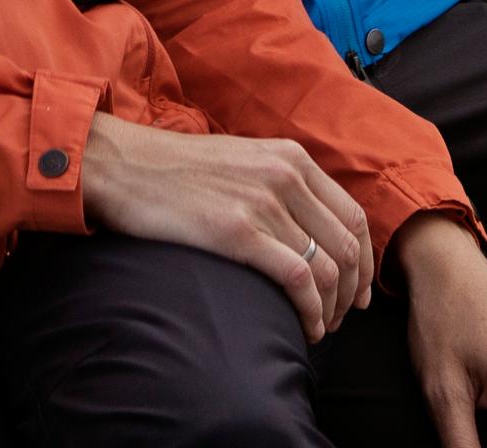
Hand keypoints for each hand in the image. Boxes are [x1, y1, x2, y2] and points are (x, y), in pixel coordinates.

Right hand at [79, 112, 373, 340]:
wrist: (122, 166)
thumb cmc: (175, 170)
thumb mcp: (242, 160)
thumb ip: (279, 183)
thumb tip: (307, 228)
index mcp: (291, 158)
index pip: (354, 216)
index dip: (364, 262)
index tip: (358, 292)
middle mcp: (286, 176)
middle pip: (347, 246)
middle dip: (351, 292)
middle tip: (339, 319)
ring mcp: (264, 203)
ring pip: (327, 268)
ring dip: (331, 308)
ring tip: (318, 328)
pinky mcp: (238, 231)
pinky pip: (298, 280)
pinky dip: (311, 311)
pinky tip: (305, 328)